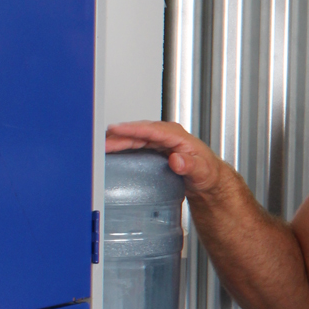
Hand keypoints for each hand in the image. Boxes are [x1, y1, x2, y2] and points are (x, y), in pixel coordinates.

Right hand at [105, 120, 221, 195]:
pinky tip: (111, 149)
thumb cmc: (207, 172)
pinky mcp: (154, 148)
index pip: (151, 130)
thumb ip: (190, 165)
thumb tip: (176, 159)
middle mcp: (166, 135)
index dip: (132, 129)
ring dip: (117, 140)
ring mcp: (159, 141)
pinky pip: (135, 143)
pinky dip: (122, 145)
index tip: (116, 129)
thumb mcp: (202, 171)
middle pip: (138, 133)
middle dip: (118, 135)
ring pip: (134, 137)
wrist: (209, 179)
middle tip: (100, 142)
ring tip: (99, 146)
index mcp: (177, 136)